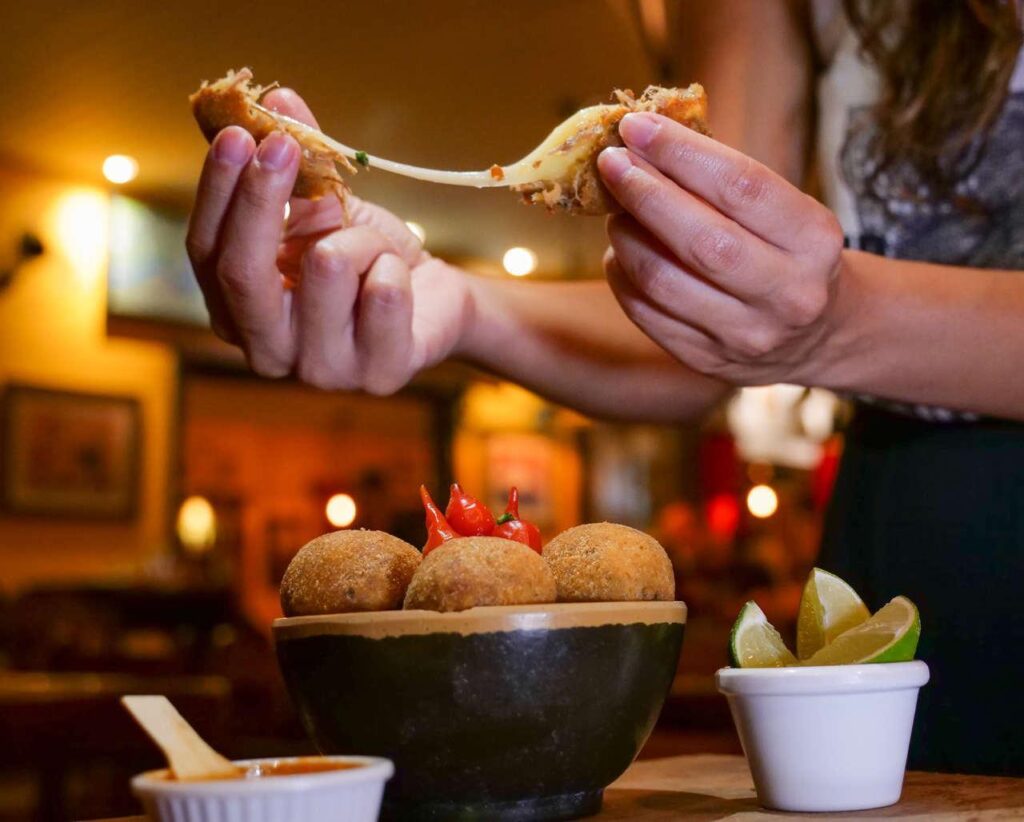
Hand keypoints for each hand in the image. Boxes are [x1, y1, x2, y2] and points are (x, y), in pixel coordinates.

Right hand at [185, 89, 472, 393]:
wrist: (435, 301)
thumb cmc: (367, 259)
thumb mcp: (322, 207)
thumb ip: (293, 159)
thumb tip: (276, 99)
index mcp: (237, 313)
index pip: (205, 253)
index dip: (218, 191)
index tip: (238, 133)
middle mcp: (269, 352)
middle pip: (242, 273)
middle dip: (261, 199)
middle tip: (284, 142)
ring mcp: (322, 371)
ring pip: (325, 270)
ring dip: (358, 236)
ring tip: (374, 245)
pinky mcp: (378, 375)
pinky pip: (384, 293)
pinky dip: (397, 265)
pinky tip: (400, 278)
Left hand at [597, 112, 844, 385]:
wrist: (818, 336)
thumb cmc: (788, 253)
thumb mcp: (784, 211)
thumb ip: (723, 180)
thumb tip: (642, 139)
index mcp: (814, 240)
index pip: (740, 186)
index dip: (681, 152)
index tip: (636, 126)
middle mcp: (786, 294)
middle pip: (699, 238)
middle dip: (644, 192)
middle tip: (611, 162)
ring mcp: (746, 335)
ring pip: (662, 280)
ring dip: (626, 236)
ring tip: (617, 210)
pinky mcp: (707, 361)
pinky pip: (646, 313)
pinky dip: (623, 276)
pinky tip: (621, 252)